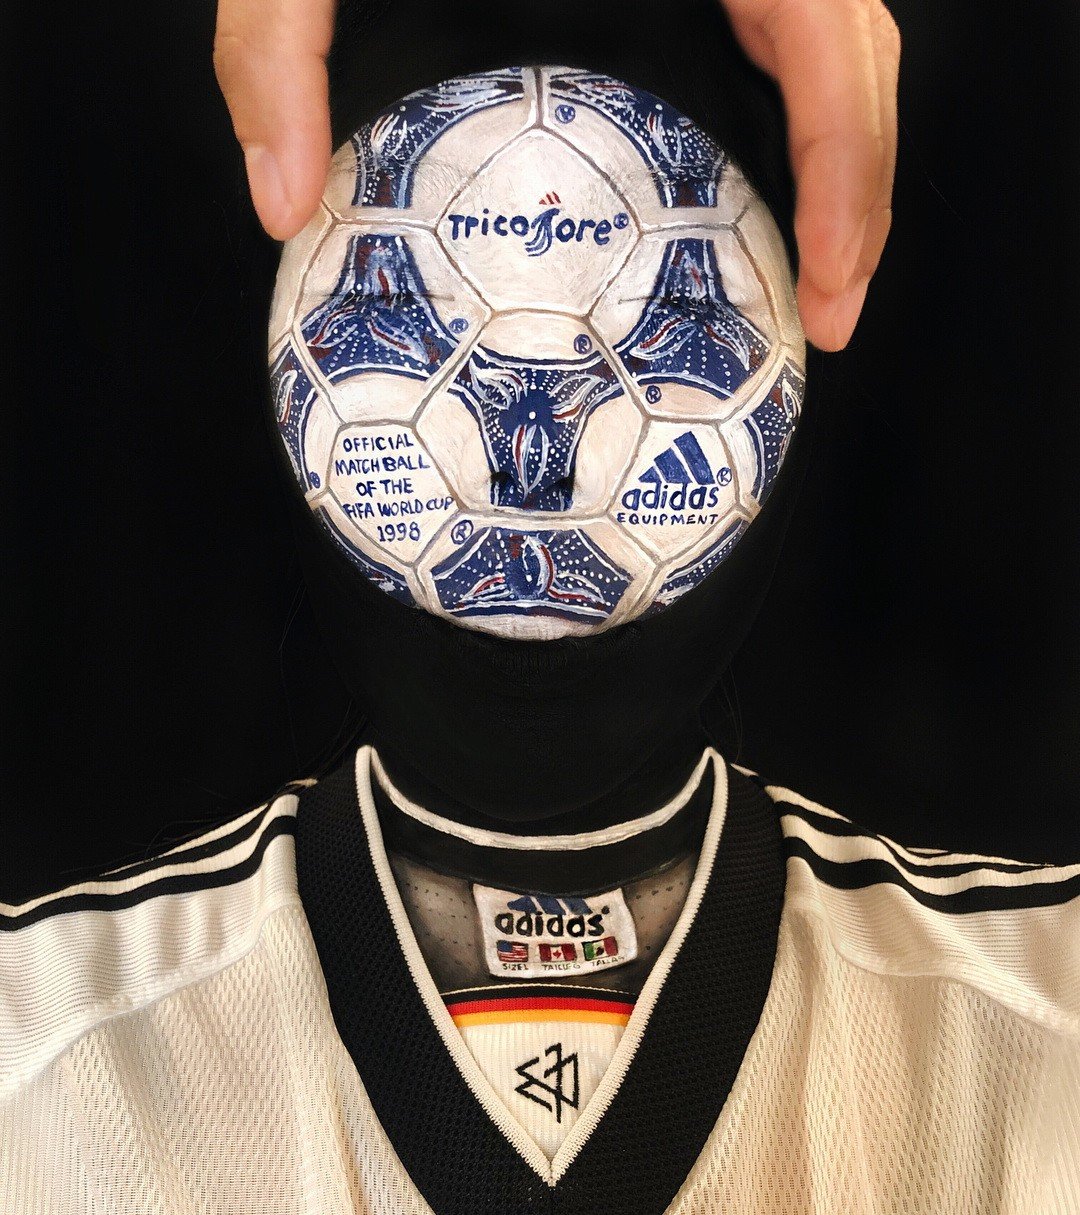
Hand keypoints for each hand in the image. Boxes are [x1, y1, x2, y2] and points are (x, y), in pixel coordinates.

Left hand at [213, 0, 899, 351]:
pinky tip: (761, 188)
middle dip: (857, 193)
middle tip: (827, 313)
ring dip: (838, 162)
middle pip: (855, 49)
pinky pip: (781, 25)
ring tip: (810, 274)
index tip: (831, 274)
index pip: (826, 31)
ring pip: (835, 36)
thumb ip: (277, 41)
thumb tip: (281, 203)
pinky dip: (792, 115)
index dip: (846, 161)